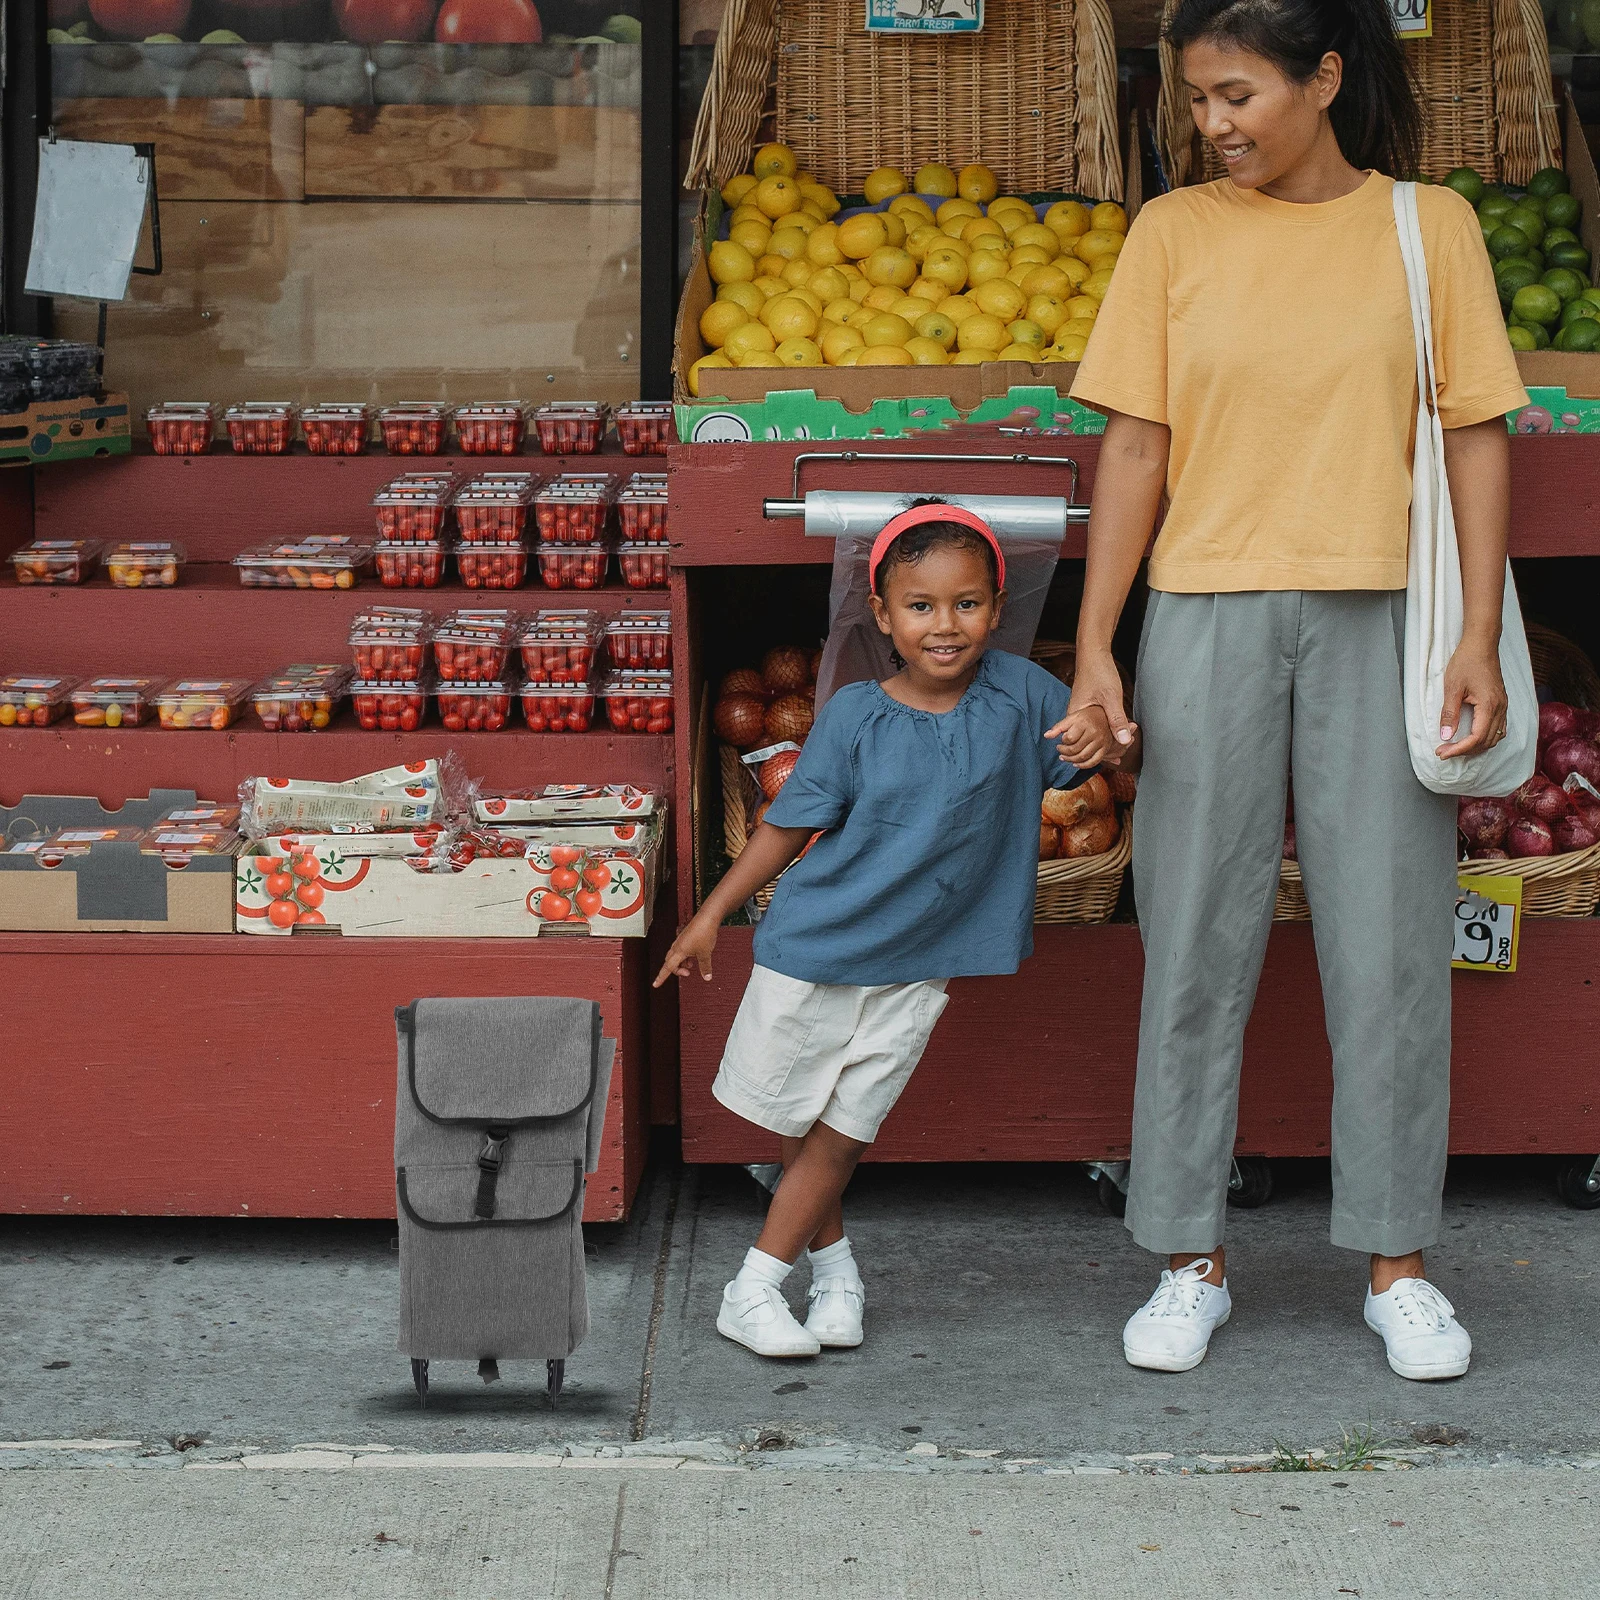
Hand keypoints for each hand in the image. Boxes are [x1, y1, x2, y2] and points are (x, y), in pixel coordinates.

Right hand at [653, 911, 718, 986]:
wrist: (708, 917)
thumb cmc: (705, 933)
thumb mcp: (706, 954)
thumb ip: (705, 967)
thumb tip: (707, 977)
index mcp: (679, 951)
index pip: (668, 968)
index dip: (661, 977)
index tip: (655, 984)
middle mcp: (677, 946)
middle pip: (670, 962)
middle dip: (676, 970)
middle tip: (687, 974)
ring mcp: (681, 941)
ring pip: (675, 956)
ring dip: (681, 963)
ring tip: (692, 965)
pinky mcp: (685, 937)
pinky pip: (681, 950)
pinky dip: (685, 956)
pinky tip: (694, 956)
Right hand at [1046, 652, 1137, 761]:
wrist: (1094, 654)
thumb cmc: (1099, 672)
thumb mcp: (1111, 697)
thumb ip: (1117, 719)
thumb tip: (1125, 740)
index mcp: (1076, 716)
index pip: (1080, 743)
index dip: (1094, 753)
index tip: (1112, 759)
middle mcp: (1075, 716)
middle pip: (1086, 740)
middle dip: (1102, 750)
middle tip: (1120, 756)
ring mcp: (1081, 711)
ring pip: (1092, 733)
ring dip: (1105, 741)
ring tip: (1120, 751)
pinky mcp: (1087, 707)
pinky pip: (1095, 724)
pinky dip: (1105, 731)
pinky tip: (1116, 735)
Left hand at [1055, 704, 1115, 767]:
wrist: (1105, 715)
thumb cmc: (1085, 717)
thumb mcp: (1071, 718)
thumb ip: (1058, 727)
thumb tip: (1046, 735)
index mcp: (1084, 723)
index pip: (1069, 738)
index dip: (1063, 741)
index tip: (1061, 740)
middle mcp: (1094, 732)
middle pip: (1075, 749)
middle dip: (1064, 752)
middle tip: (1060, 750)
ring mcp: (1101, 741)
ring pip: (1083, 756)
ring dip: (1071, 760)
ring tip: (1064, 757)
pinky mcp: (1105, 748)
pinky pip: (1094, 762)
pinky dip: (1083, 766)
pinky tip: (1075, 764)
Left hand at [1437, 638, 1507, 758]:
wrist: (1481, 645)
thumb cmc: (1466, 662)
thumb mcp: (1452, 688)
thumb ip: (1449, 714)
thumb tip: (1446, 736)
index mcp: (1489, 706)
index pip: (1476, 738)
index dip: (1458, 749)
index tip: (1442, 752)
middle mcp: (1500, 708)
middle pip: (1486, 741)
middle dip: (1465, 751)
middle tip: (1444, 752)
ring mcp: (1503, 706)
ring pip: (1495, 737)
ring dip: (1476, 746)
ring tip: (1456, 747)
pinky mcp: (1501, 702)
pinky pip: (1499, 728)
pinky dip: (1485, 737)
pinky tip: (1472, 737)